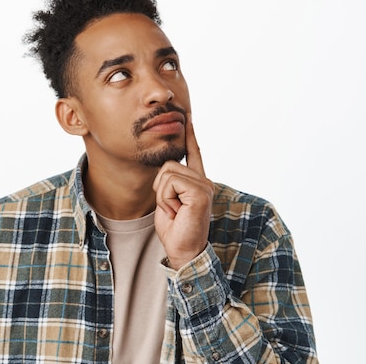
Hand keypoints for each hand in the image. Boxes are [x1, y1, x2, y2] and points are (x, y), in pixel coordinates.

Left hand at [153, 112, 213, 268]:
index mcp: (197, 181)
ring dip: (163, 195)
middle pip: (168, 165)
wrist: (183, 250)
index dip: (190, 134)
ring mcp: (204, 186)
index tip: (188, 116)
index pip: (194, 152)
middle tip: (172, 208)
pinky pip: (170, 183)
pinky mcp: (200, 192)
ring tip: (175, 210)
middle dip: (161, 188)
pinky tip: (178, 211)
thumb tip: (164, 169)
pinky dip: (166, 198)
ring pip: (167, 173)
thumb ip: (169, 182)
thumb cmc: (175, 229)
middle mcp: (204, 181)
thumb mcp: (168, 200)